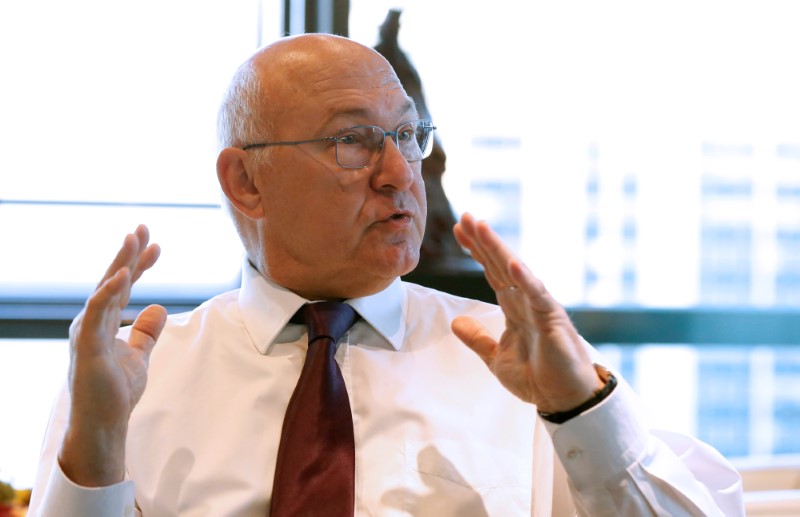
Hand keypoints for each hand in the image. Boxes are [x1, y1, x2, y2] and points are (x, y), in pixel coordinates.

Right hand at [59, 225, 166, 485]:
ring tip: (133, 239)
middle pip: (112, 279)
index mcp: (103, 322)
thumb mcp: (138, 355)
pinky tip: (123, 275)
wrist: (103, 423)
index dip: (139, 264)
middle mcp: (92, 322)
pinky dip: (109, 292)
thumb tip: (157, 308)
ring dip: (119, 263)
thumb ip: (145, 331)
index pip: (124, 286)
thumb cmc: (115, 391)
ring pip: (104, 289)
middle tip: (143, 227)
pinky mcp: (88, 346)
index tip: (157, 246)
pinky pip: (97, 312)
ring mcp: (87, 332)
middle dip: (128, 253)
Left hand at [451, 213, 602, 413]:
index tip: (460, 230)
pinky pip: (536, 294)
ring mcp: (539, 306)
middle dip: (482, 241)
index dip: (476, 251)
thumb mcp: (496, 358)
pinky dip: (524, 278)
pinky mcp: (552, 319)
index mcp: (513, 307)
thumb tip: (455, 322)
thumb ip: (478, 338)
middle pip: (499, 264)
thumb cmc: (537, 378)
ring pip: (515, 272)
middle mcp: (526, 300)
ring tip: (481, 227)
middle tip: (465, 216)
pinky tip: (511, 262)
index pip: (491, 272)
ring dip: (498, 249)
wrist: (562, 400)